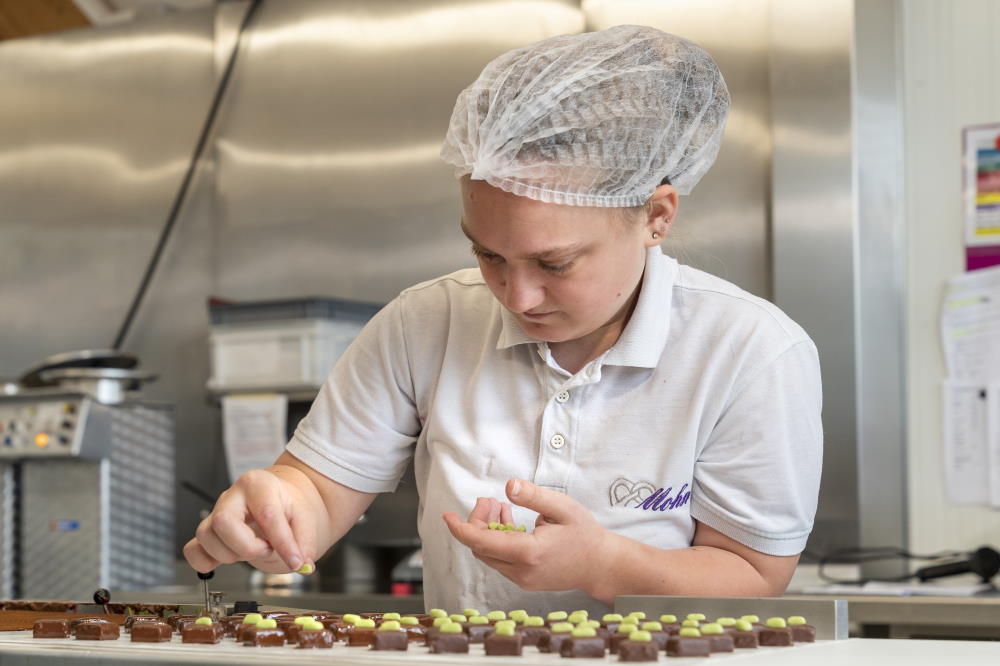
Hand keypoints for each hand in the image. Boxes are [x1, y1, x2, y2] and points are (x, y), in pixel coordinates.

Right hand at [183, 468, 316, 574]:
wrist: (278, 500)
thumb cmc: (288, 506)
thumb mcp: (305, 519)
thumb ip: (305, 542)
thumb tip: (302, 564)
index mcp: (259, 484)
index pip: (267, 515)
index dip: (283, 543)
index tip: (296, 561)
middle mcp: (232, 496)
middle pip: (223, 521)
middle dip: (247, 546)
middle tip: (267, 549)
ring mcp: (215, 512)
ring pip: (206, 536)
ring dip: (231, 554)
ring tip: (252, 550)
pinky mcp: (208, 531)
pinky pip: (192, 549)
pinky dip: (205, 562)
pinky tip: (225, 562)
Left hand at [443, 479, 610, 593]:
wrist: (601, 566)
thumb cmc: (585, 534)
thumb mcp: (563, 507)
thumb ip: (534, 496)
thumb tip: (508, 485)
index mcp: (529, 552)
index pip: (482, 542)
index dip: (460, 528)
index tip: (447, 516)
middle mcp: (521, 571)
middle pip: (481, 547)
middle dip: (477, 521)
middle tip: (489, 500)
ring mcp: (522, 579)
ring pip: (489, 555)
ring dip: (487, 531)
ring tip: (499, 506)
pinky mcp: (524, 581)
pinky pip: (500, 561)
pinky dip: (497, 541)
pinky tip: (507, 521)